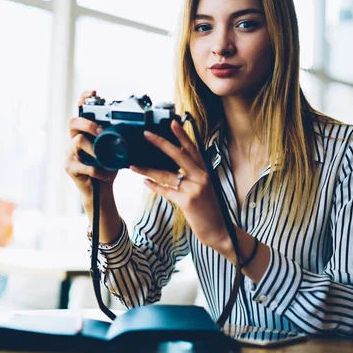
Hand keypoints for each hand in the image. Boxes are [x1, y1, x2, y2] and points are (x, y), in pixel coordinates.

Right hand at [64, 90, 117, 202]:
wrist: (100, 190)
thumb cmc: (108, 166)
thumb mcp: (115, 149)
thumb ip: (118, 137)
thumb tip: (137, 127)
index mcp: (84, 132)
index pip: (80, 110)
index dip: (84, 99)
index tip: (94, 92)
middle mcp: (74, 139)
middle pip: (73, 122)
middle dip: (88, 125)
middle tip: (101, 132)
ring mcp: (70, 153)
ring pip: (77, 143)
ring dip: (94, 148)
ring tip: (103, 156)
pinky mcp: (70, 168)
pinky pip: (82, 165)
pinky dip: (97, 170)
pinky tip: (105, 174)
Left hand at [130, 120, 230, 251]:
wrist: (219, 230)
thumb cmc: (208, 209)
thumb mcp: (204, 188)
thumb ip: (192, 176)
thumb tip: (173, 167)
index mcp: (205, 171)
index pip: (192, 149)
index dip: (182, 135)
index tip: (172, 122)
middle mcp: (201, 177)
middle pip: (178, 155)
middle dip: (161, 143)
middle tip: (146, 134)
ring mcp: (195, 188)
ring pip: (167, 174)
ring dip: (147, 170)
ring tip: (133, 165)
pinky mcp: (188, 201)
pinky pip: (166, 191)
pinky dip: (154, 187)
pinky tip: (145, 182)